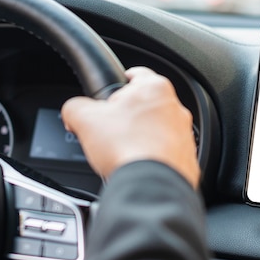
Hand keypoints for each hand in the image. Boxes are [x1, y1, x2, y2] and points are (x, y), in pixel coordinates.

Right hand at [61, 67, 199, 187]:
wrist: (151, 186)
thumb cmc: (127, 148)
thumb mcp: (85, 119)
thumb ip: (75, 107)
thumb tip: (72, 111)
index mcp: (154, 88)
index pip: (135, 73)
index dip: (117, 83)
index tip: (111, 94)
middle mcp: (175, 109)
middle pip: (145, 105)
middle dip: (128, 116)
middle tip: (110, 129)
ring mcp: (184, 135)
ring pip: (158, 130)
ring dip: (142, 138)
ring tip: (123, 152)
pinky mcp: (187, 159)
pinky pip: (167, 154)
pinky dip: (154, 159)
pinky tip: (138, 166)